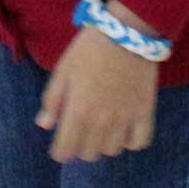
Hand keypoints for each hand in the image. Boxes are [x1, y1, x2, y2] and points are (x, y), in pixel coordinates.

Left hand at [38, 7, 159, 162]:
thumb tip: (44, 125)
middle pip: (89, 154)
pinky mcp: (145, 113)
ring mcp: (125, 119)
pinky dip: (130, 141)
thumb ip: (52, 100)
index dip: (60, 151)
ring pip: (112, 151)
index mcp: (77, 111)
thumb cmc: (89, 49)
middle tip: (81, 131)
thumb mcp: (63, 70)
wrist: (126, 32)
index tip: (61, 145)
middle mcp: (101, 122)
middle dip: (81, 147)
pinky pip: (138, 143)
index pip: (65, 151)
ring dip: (104, 143)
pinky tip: (124, 129)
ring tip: (102, 127)